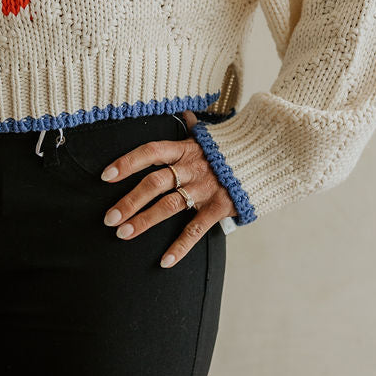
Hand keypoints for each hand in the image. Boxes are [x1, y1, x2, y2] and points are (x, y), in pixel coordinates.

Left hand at [100, 108, 236, 267]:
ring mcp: (205, 188)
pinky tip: (165, 261)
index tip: (106, 175)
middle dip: (129, 201)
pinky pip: (196, 229)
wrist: (269, 156)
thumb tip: (186, 114)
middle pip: (154, 183)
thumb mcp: (212, 136)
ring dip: (144, 221)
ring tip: (123, 234)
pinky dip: (180, 247)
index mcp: (186, 149)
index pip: (150, 152)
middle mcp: (192, 168)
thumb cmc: (234, 148)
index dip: (127, 162)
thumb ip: (194, 128)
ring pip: (169, 206)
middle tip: (109, 218)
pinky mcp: (219, 207)